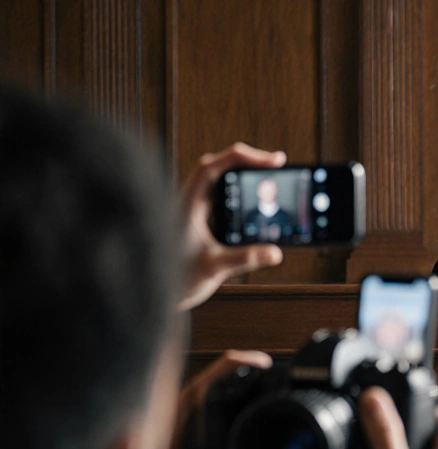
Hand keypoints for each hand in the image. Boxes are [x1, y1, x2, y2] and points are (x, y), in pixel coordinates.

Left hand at [178, 143, 285, 310]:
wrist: (149, 291)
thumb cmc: (171, 277)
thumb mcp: (212, 268)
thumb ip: (244, 259)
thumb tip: (274, 253)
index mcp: (188, 204)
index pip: (213, 167)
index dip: (243, 157)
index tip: (271, 160)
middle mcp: (190, 202)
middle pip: (220, 167)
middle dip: (249, 161)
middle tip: (276, 163)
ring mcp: (195, 209)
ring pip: (221, 181)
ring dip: (244, 175)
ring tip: (269, 176)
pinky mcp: (200, 220)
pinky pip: (222, 197)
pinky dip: (240, 194)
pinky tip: (254, 201)